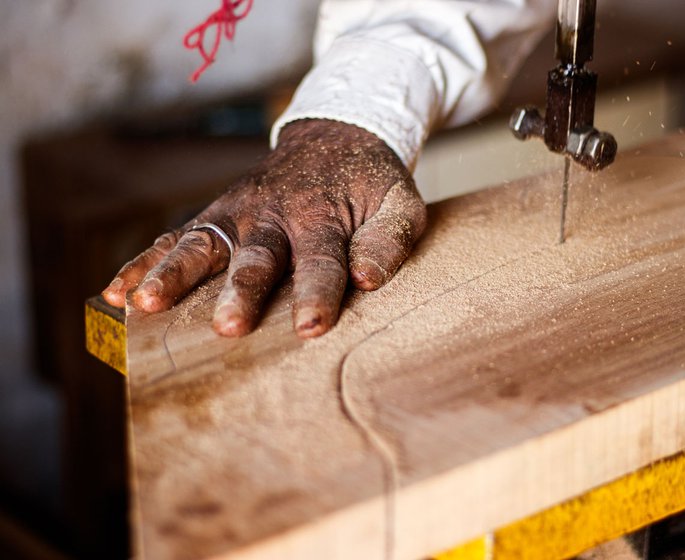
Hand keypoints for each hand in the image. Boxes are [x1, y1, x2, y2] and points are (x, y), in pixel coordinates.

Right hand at [102, 119, 426, 337]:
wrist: (333, 138)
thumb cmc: (370, 184)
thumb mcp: (399, 204)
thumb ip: (389, 240)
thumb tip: (369, 278)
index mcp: (324, 216)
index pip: (322, 260)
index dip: (317, 293)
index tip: (310, 327)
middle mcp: (274, 215)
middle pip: (255, 257)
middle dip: (241, 292)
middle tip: (227, 326)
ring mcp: (238, 213)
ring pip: (202, 245)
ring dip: (174, 275)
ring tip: (145, 307)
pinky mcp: (215, 216)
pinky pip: (176, 238)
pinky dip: (145, 263)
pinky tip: (117, 294)